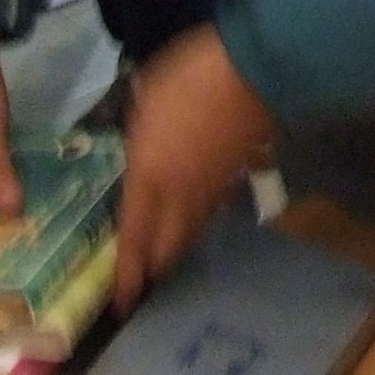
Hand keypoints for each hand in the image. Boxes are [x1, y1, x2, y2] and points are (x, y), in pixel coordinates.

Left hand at [114, 27, 267, 308]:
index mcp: (150, 177)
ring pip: (190, 235)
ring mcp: (211, 188)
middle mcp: (180, 196)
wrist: (254, 69)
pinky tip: (188, 219)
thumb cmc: (189, 76)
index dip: (127, 276)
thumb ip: (136, 130)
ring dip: (173, 251)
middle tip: (138, 282)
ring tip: (161, 259)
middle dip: (152, 271)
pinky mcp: (232, 176)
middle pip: (167, 251)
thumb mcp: (145, 97)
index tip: (120, 306)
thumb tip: (136, 143)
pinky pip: (207, 214)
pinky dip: (193, 225)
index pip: (134, 239)